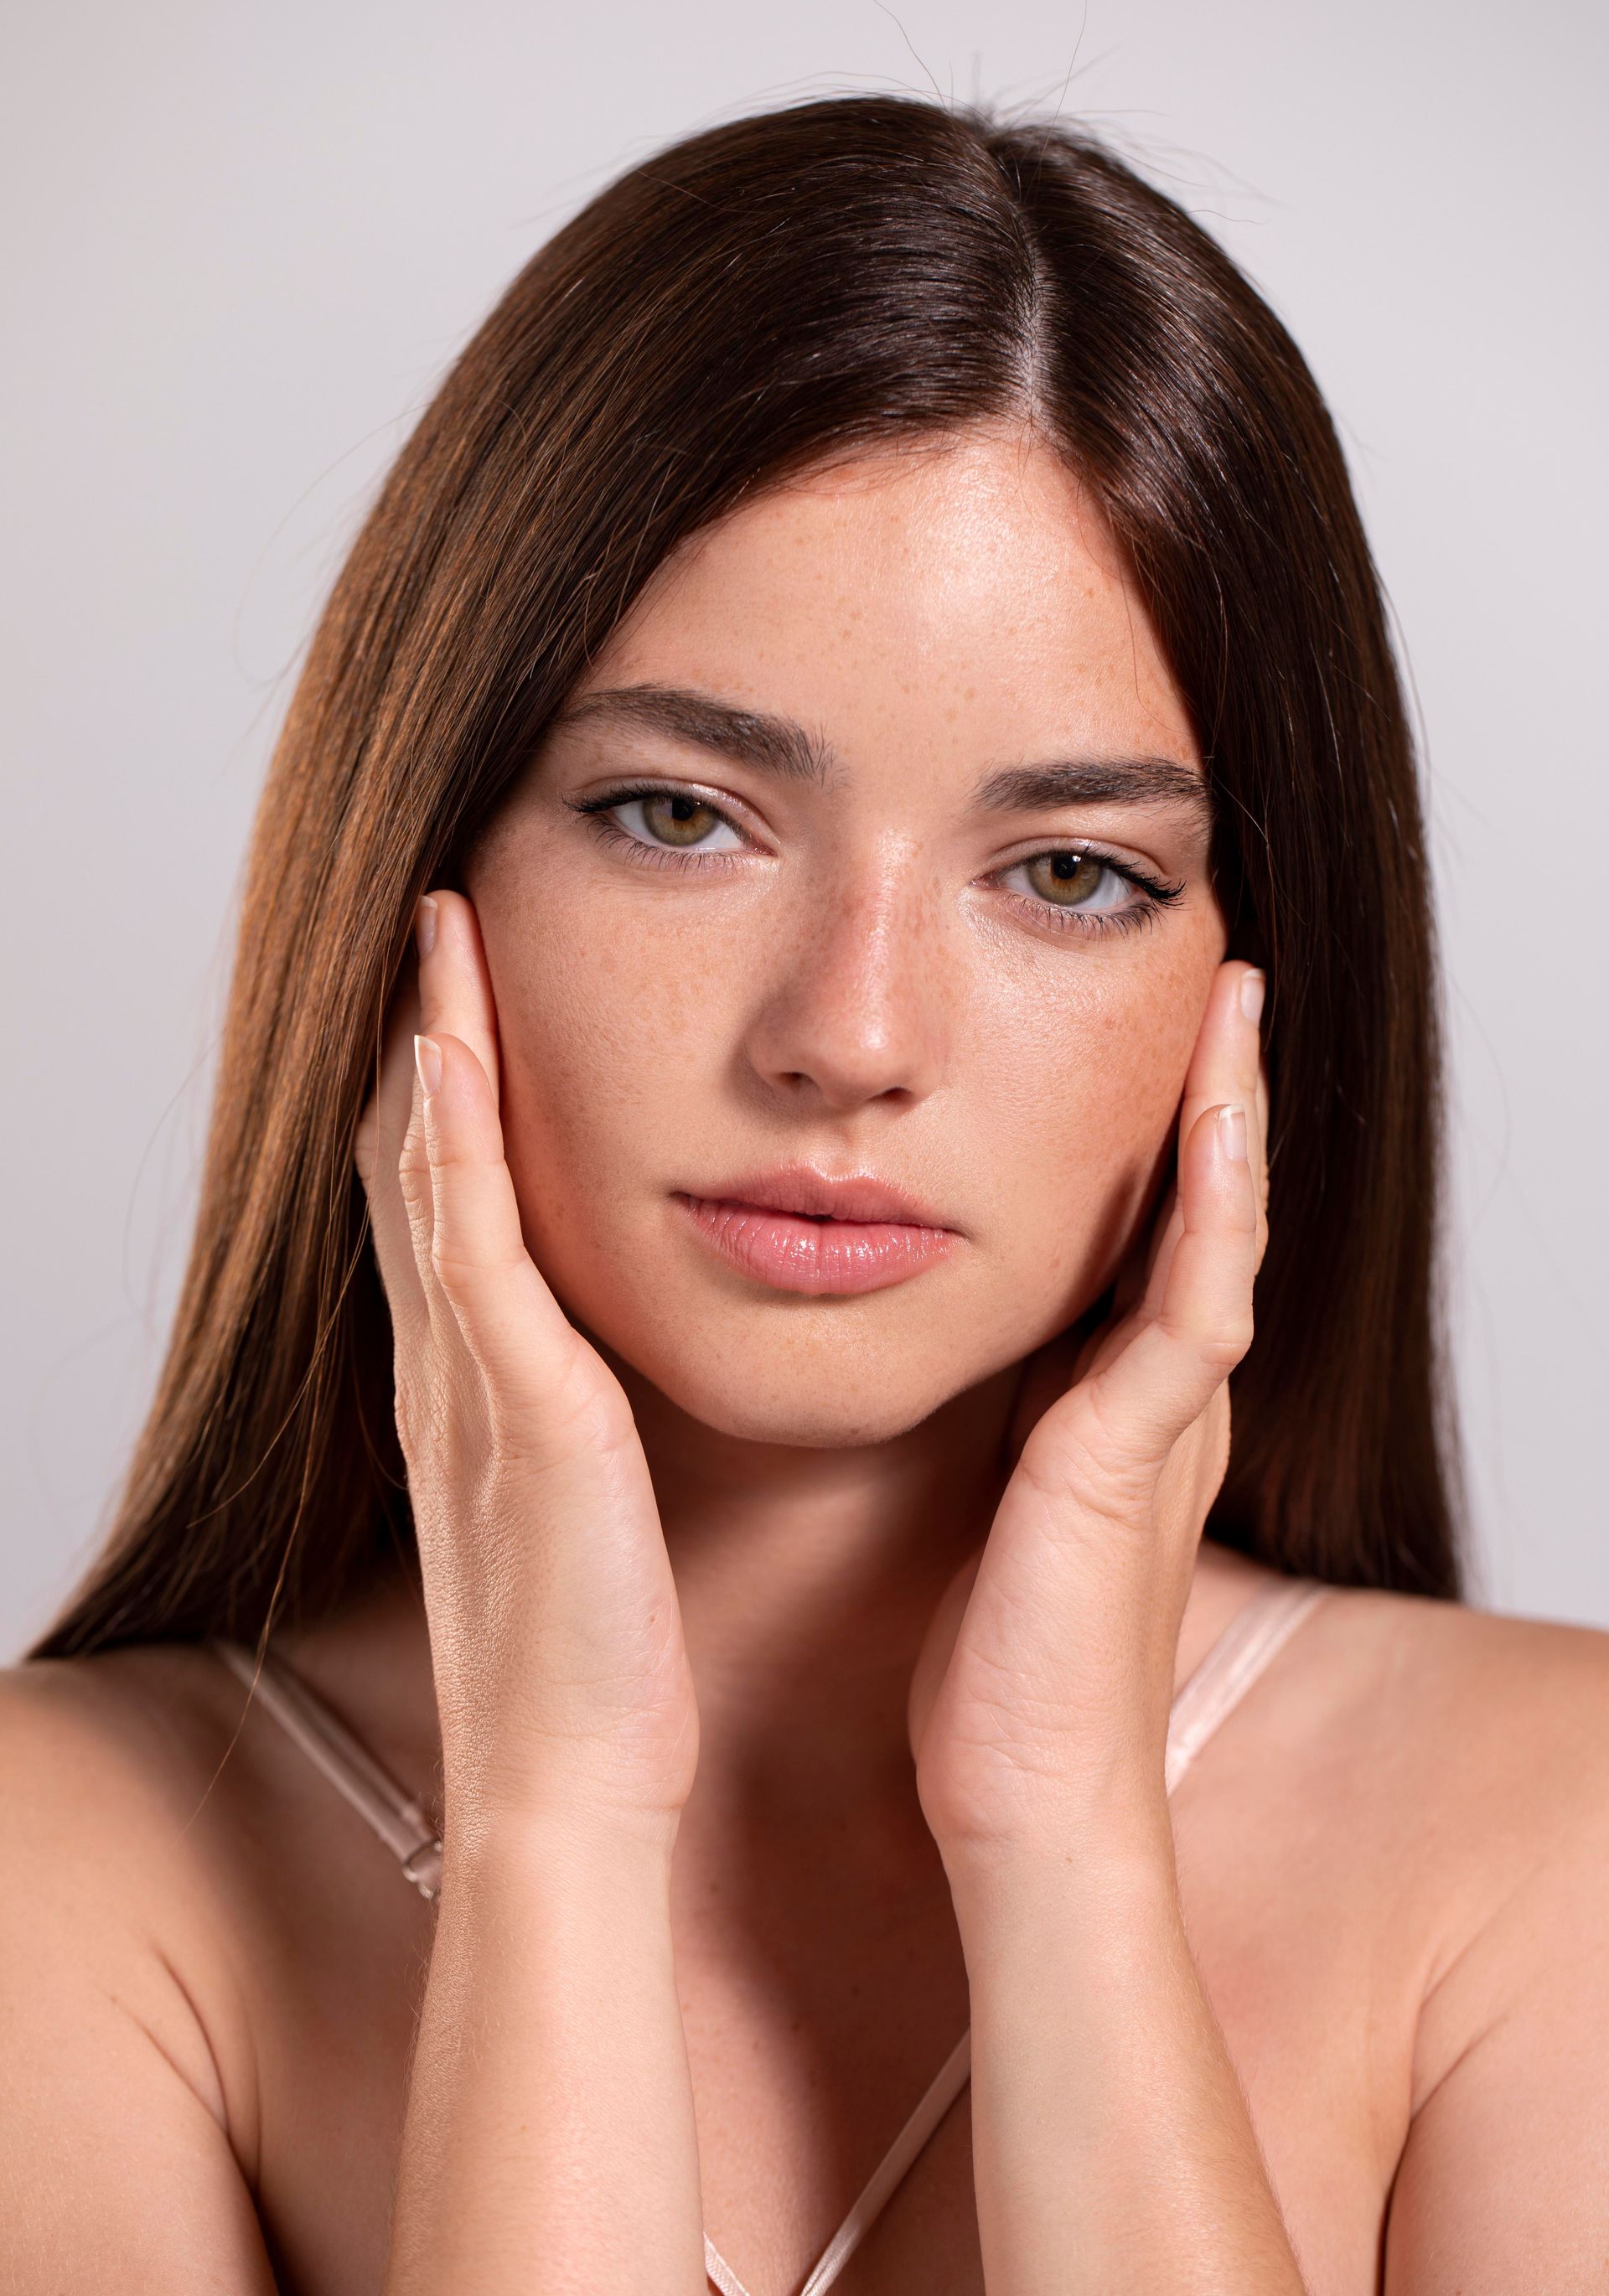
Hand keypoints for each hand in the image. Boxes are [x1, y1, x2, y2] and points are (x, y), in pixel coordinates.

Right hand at [354, 890, 697, 1842]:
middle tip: (437, 919)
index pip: (443, 1201)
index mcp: (474, 1385)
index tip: (464, 987)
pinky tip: (455, 1047)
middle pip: (413, 1159)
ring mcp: (469, 1378)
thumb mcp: (582, 1510)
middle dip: (421, 1033)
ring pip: (428, 1172)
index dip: (443, 1088)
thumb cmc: (596, 1658)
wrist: (570, 1781)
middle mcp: (450, 1364)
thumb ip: (579, 1427)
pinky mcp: (514, 1406)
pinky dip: (454, 1138)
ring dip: (432, 1043)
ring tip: (442, 930)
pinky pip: (468, 1242)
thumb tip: (603, 1373)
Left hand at [907, 960, 1268, 1857]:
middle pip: (1204, 1213)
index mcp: (1121, 1406)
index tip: (1154, 1034)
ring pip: (1217, 1236)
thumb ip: (996, 1422)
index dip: (1165, 1135)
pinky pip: (1195, 1309)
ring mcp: (1164, 1425)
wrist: (1028, 1799)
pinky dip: (1211, 1212)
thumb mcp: (992, 1501)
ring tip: (1232, 1004)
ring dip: (1226, 1115)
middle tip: (1219, 981)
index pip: (1155, 1237)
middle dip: (1212, 1095)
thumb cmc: (996, 1669)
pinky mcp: (1138, 1457)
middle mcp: (1161, 1401)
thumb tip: (947, 1352)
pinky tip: (1209, 1123)